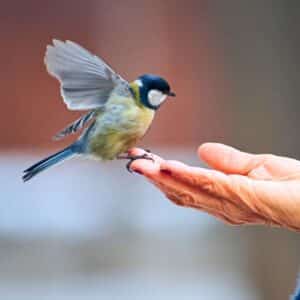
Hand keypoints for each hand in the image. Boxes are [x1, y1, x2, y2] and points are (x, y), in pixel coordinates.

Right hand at [129, 144, 299, 230]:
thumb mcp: (254, 166)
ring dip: (162, 177)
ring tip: (142, 164)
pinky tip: (168, 166)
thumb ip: (226, 160)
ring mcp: (229, 202)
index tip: (145, 160)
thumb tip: (203, 149)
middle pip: (180, 191)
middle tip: (133, 162)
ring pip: (187, 189)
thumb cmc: (293, 186)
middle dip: (154, 177)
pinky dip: (184, 176)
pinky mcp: (241, 195)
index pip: (185, 186)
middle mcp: (220, 204)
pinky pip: (207, 184)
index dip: (162, 175)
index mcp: (222, 196)